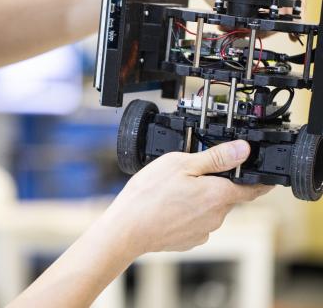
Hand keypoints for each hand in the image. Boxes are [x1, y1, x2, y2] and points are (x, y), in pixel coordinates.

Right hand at [108, 139, 271, 255]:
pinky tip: (169, 206)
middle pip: (226, 195)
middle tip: (190, 172)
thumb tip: (243, 150)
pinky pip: (196, 221)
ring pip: (210, 208)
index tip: (262, 175)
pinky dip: (188, 212)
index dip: (259, 180)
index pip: (253, 189)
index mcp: (218, 194)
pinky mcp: (190, 240)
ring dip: (200, 198)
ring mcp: (203, 231)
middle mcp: (216, 216)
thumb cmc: (150, 194)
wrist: (128, 228)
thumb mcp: (181, 163)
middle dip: (215, 183)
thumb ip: (215, 158)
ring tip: (173, 190)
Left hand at [184, 0, 305, 17]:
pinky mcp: (246, 8)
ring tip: (234, 26)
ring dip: (251, 27)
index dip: (290, 13)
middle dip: (267, 24)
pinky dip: (239, 28)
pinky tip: (228, 26)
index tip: (280, 24)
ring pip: (265, 22)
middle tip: (250, 27)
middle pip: (282, 13)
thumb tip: (248, 2)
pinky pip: (248, 24)